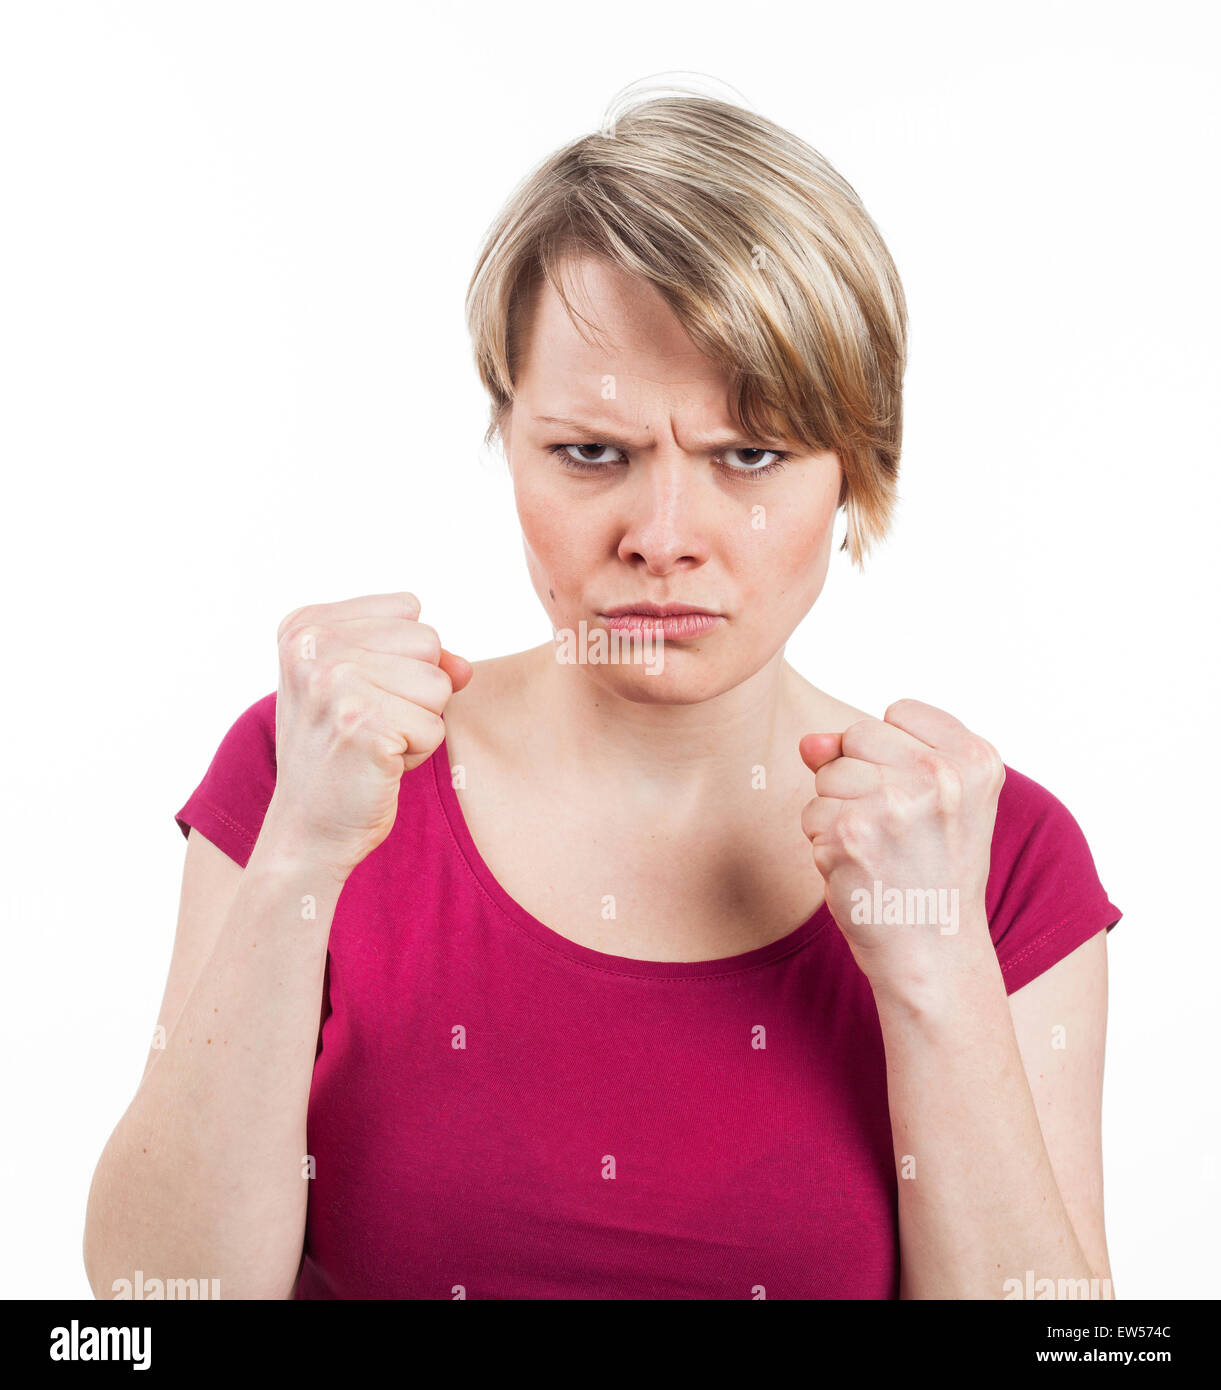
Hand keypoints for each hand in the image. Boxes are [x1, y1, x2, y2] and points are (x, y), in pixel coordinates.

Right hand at [261, 591, 471, 881]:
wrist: (308, 827)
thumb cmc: (343, 752)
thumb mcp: (373, 685)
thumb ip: (422, 657)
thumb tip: (464, 668)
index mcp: (306, 624)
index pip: (409, 610)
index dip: (403, 658)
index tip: (360, 694)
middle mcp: (311, 645)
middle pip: (428, 642)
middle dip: (416, 690)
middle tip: (369, 723)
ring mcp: (333, 683)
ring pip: (439, 685)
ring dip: (420, 722)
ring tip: (375, 742)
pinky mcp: (361, 725)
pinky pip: (435, 726)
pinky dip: (418, 752)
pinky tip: (379, 764)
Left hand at [799, 699, 1004, 990]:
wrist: (933, 953)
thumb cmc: (930, 871)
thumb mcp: (930, 800)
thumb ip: (872, 753)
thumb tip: (809, 742)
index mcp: (976, 759)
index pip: (897, 712)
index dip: (892, 755)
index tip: (921, 802)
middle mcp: (940, 776)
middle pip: (855, 736)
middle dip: (859, 779)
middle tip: (895, 831)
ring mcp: (893, 804)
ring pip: (827, 775)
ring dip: (838, 812)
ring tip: (877, 850)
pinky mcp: (849, 835)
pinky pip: (811, 814)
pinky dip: (824, 844)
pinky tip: (859, 871)